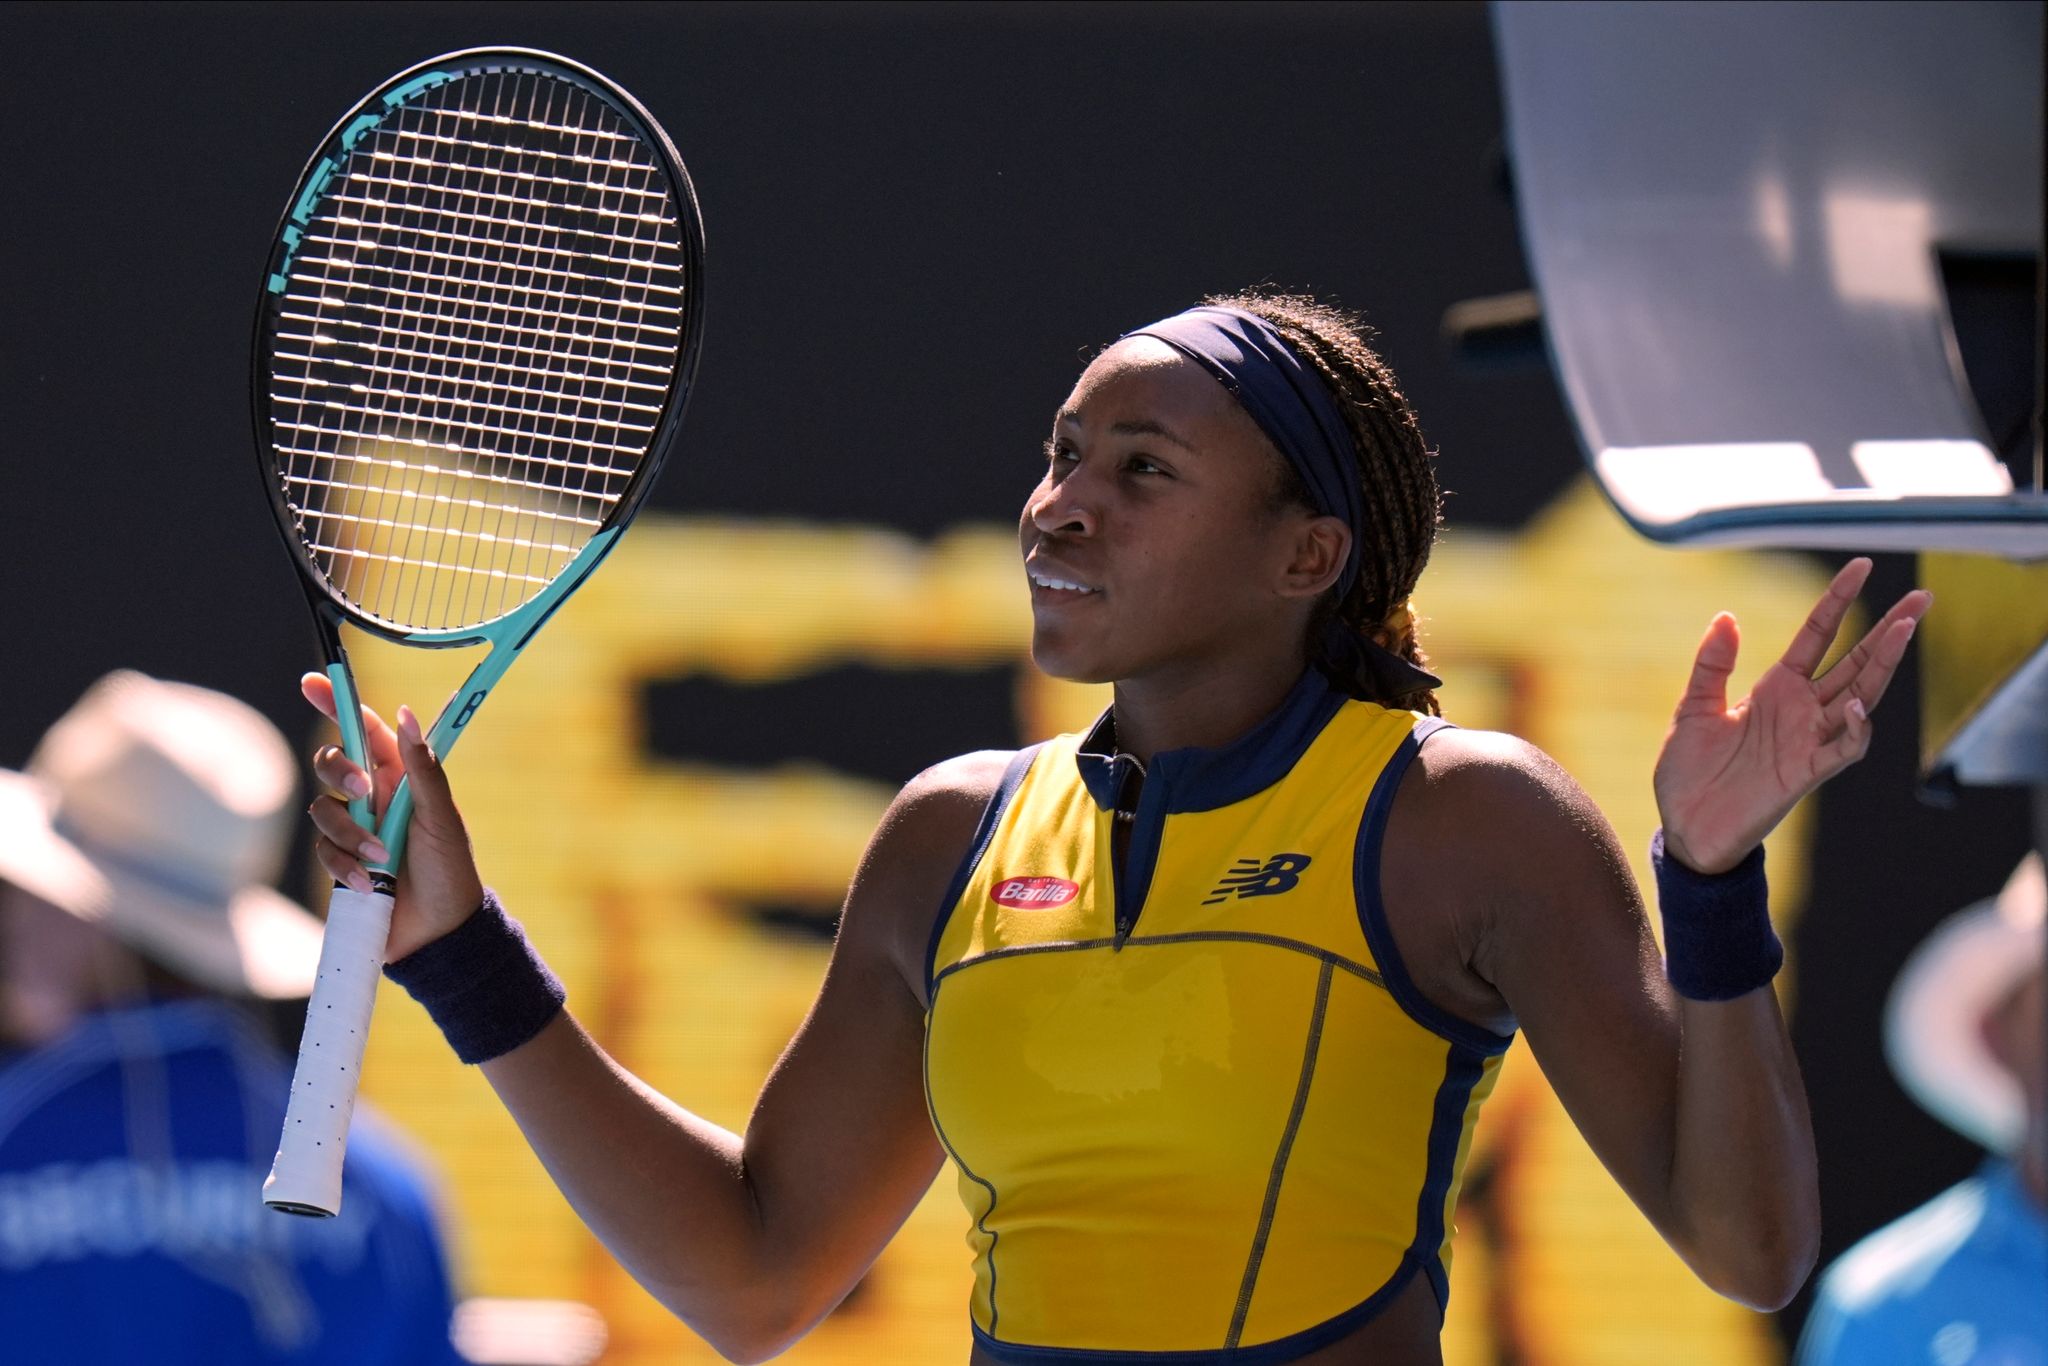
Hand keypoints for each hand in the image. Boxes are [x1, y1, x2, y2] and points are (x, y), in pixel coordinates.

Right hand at [301, 674, 485, 959]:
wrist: (441, 931)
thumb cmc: (451, 870)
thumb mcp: (442, 818)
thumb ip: (424, 770)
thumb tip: (406, 715)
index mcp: (401, 777)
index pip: (364, 730)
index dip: (337, 703)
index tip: (314, 682)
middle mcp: (374, 798)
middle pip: (331, 763)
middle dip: (340, 772)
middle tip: (366, 791)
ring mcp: (355, 830)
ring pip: (322, 810)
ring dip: (351, 833)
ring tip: (383, 859)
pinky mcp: (341, 863)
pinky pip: (324, 851)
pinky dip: (345, 865)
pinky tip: (373, 884)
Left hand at [1654, 558, 1930, 873]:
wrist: (1684, 828)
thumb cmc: (1689, 771)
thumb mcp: (1693, 707)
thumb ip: (1712, 664)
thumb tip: (1726, 616)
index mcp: (1776, 688)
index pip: (1818, 635)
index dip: (1838, 601)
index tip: (1862, 566)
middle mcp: (1801, 710)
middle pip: (1856, 662)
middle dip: (1889, 630)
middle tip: (1922, 597)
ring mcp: (1808, 741)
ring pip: (1861, 697)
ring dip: (1883, 666)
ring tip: (1904, 629)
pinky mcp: (1805, 774)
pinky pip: (1842, 749)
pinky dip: (1855, 730)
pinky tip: (1858, 707)